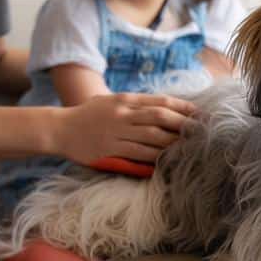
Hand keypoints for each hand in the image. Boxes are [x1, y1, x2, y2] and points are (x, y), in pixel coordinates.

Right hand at [57, 92, 196, 164]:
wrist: (59, 128)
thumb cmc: (88, 115)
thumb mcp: (110, 101)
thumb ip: (133, 104)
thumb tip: (160, 108)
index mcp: (125, 100)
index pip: (160, 101)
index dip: (182, 107)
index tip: (199, 113)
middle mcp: (123, 113)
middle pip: (160, 117)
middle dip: (183, 124)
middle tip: (201, 130)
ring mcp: (117, 131)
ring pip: (152, 136)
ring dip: (173, 142)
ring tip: (189, 146)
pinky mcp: (111, 149)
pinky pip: (139, 154)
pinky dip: (155, 157)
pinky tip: (167, 160)